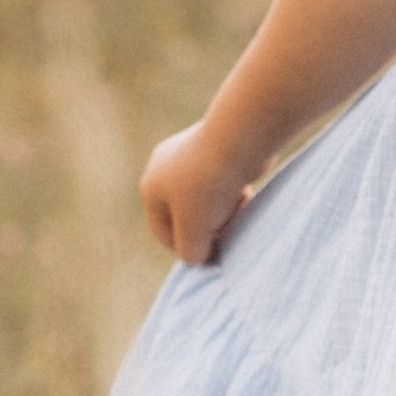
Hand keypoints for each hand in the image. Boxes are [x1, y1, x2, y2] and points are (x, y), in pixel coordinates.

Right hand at [140, 122, 256, 264]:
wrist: (238, 139)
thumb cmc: (210, 187)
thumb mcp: (194, 231)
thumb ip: (190, 253)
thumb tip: (197, 257)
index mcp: (150, 187)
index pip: (164, 234)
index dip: (188, 248)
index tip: (213, 248)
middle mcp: (164, 168)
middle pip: (187, 215)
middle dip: (208, 227)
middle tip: (227, 225)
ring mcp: (189, 155)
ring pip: (206, 200)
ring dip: (223, 210)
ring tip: (238, 205)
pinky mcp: (215, 149)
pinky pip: (220, 182)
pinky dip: (231, 191)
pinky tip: (244, 189)